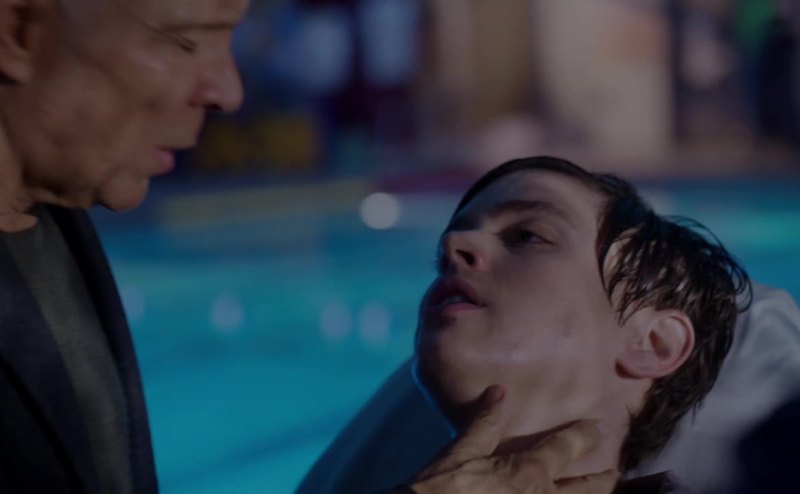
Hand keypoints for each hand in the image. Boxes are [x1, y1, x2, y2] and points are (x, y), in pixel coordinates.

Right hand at [408, 386, 618, 493]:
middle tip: (618, 473)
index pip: (564, 449)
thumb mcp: (461, 451)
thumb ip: (485, 422)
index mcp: (528, 473)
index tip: (598, 428)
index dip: (583, 436)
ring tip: (602, 491)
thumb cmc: (443, 488)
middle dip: (604, 480)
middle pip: (586, 491)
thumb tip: (499, 392)